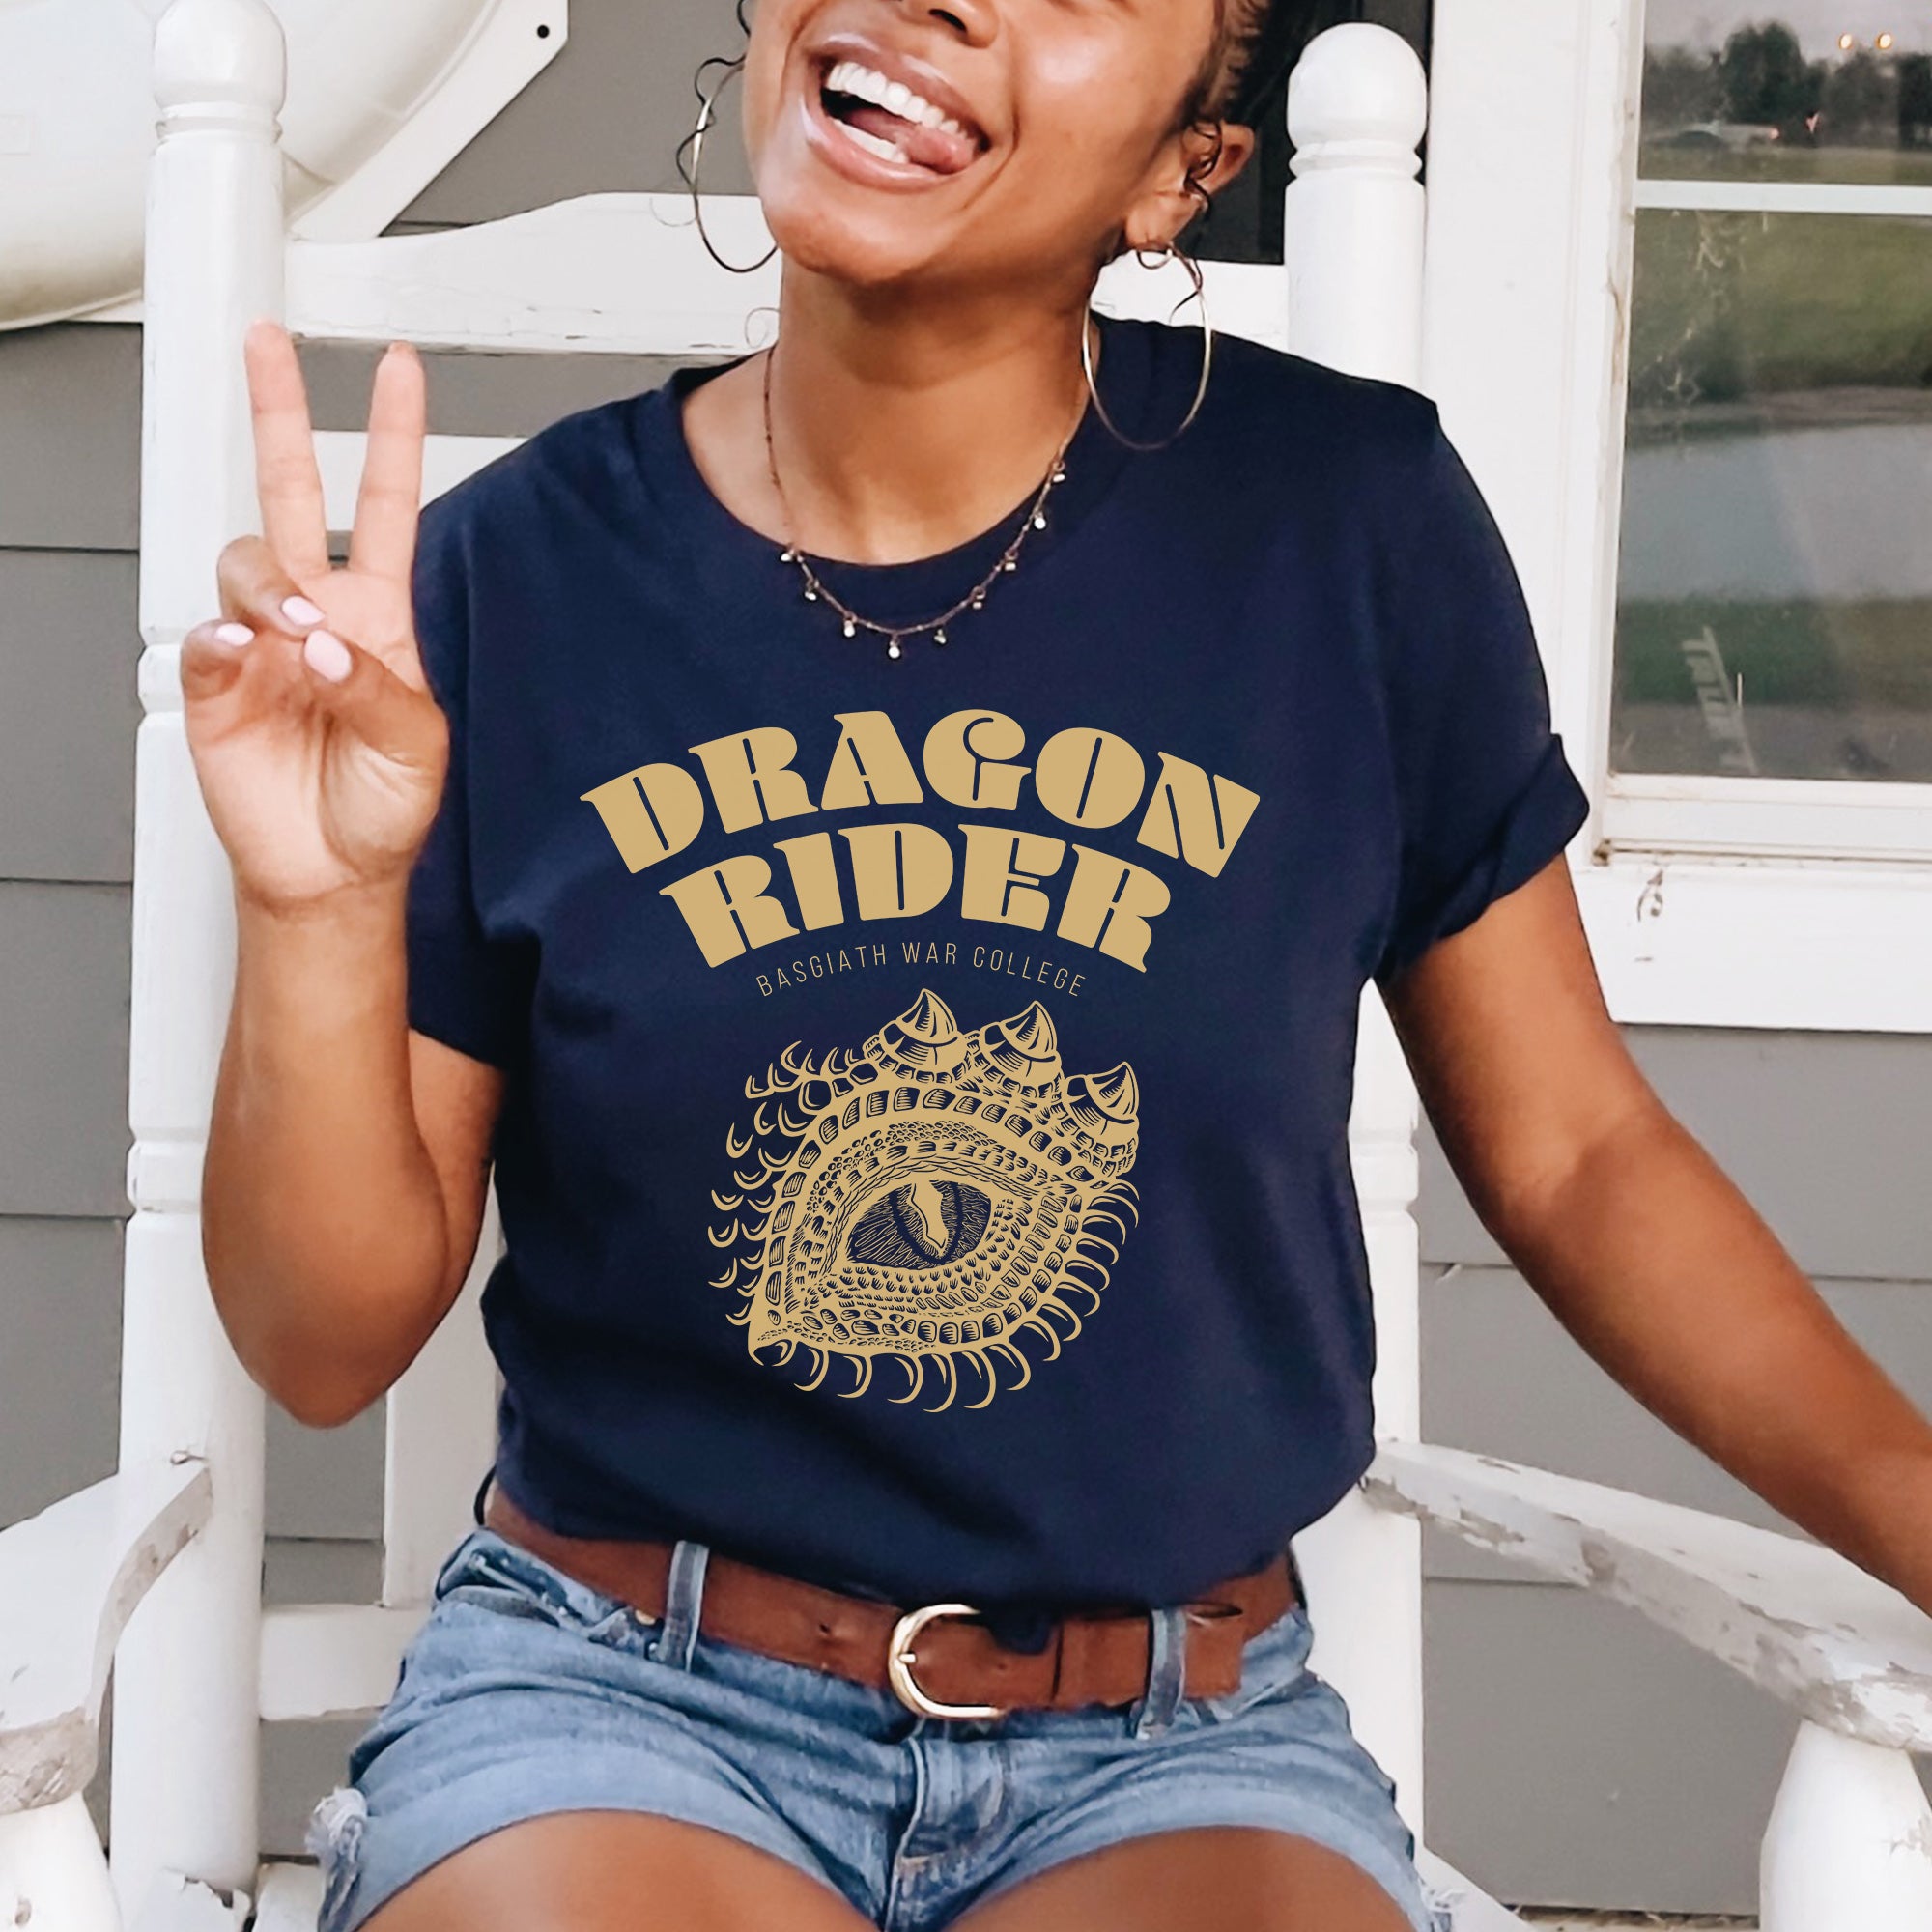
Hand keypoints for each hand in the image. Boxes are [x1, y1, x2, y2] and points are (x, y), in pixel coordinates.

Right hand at [181, 318, 449, 915]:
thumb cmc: (384, 807)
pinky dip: (221, 637)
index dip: (393, 437)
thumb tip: (324, 644)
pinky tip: (245, 654)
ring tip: (297, 637)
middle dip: (280, 414)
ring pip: (245, 561)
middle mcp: (318, 614)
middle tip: (270, 348)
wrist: (334, 871)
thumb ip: (379, 687)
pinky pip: (201, 635)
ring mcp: (261, 643)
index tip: (398, 371)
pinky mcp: (213, 682)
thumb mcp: (417, 745)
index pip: (387, 506)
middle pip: (291, 492)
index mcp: (381, 617)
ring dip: (271, 586)